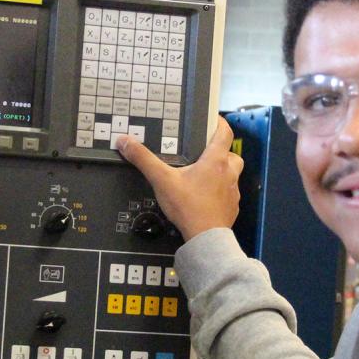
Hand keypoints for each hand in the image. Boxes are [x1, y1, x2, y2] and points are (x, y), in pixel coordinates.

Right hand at [115, 119, 242, 240]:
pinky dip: (220, 192)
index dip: (219, 123)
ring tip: (202, 176)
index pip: (225, 132)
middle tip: (202, 153)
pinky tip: (205, 197)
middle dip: (219, 151)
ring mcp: (233, 190)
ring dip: (221, 172)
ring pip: (231, 174)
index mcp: (215, 160)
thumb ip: (143, 160)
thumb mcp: (162, 180)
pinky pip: (228, 193)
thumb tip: (125, 141)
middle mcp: (229, 172)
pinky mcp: (232, 206)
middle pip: (230, 153)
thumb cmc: (188, 206)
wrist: (206, 238)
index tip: (210, 120)